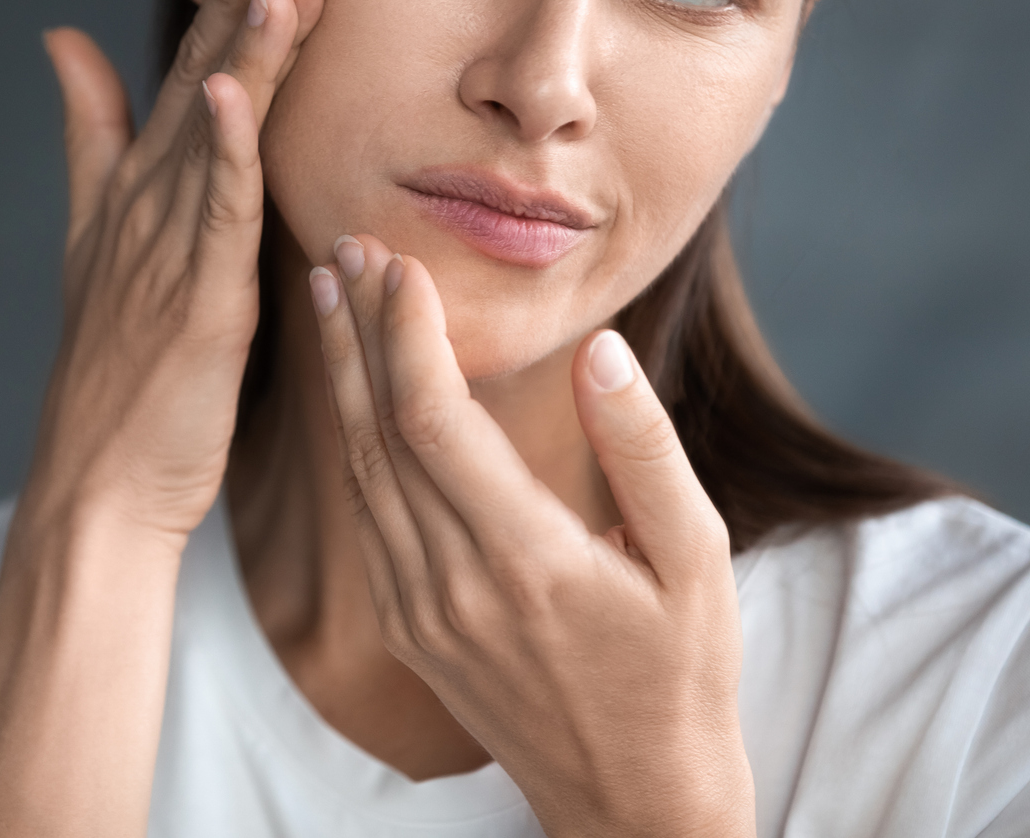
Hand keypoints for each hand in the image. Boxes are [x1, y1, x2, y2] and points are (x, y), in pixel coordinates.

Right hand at [25, 0, 321, 546]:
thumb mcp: (93, 239)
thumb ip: (87, 138)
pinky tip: (233, 93)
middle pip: (198, 89)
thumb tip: (62, 40)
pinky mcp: (196, 300)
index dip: (217, 9)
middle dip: (230, 7)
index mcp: (137, 194)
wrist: (96, 485)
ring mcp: (167, 251)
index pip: (185, 81)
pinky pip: (216, 212)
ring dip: (242, 54)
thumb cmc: (112, 376)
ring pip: (214, 134)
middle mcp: (147, 207)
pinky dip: (225, 150)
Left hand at [311, 236, 751, 837]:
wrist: (631, 800)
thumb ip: (643, 451)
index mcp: (526, 562)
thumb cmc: (680, 675)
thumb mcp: (696, 560)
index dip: (405, 335)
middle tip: (348, 248)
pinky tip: (351, 389)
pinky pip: (366, 516)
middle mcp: (453, 587)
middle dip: (358, 332)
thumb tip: (600, 350)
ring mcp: (419, 612)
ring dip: (341, 378)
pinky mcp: (406, 628)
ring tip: (333, 296)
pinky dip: (352, 439)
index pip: (434, 423)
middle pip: (378, 434)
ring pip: (358, 472)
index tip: (399, 263)